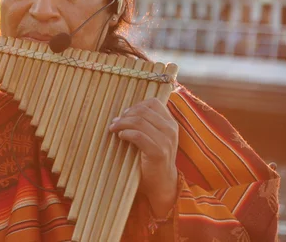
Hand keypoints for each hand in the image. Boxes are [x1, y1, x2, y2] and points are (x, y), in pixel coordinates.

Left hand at [109, 98, 178, 216]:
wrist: (162, 183)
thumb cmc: (153, 157)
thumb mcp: (154, 137)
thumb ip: (145, 123)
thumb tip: (121, 114)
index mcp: (170, 123)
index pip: (153, 102)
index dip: (136, 105)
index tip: (125, 115)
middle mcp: (171, 129)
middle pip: (143, 110)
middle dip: (125, 115)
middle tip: (115, 123)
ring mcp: (166, 141)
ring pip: (139, 121)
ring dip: (122, 123)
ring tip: (114, 129)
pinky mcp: (158, 152)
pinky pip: (138, 135)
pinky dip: (126, 133)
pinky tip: (121, 137)